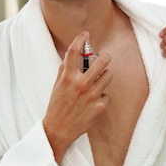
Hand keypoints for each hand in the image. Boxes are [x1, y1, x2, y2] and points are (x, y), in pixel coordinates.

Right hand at [43, 32, 112, 164]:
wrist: (58, 130)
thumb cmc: (57, 106)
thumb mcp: (57, 85)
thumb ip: (65, 69)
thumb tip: (74, 54)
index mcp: (67, 77)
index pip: (74, 51)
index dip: (81, 39)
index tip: (85, 34)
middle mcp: (80, 84)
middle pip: (102, 60)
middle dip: (105, 57)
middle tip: (103, 58)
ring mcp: (91, 95)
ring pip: (109, 75)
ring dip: (105, 76)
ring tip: (98, 81)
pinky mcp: (99, 106)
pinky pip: (107, 94)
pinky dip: (102, 96)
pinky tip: (94, 101)